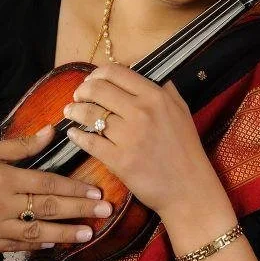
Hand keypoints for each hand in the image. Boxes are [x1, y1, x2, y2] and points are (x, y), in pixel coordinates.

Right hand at [0, 126, 111, 252]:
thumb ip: (20, 145)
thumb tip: (52, 131)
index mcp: (1, 177)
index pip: (47, 183)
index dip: (74, 188)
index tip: (97, 190)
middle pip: (47, 208)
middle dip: (80, 210)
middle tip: (105, 212)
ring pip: (35, 233)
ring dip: (65, 233)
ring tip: (88, 233)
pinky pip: (14, 246)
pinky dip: (36, 245)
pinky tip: (53, 243)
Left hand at [63, 66, 219, 218]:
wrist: (189, 189)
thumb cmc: (186, 149)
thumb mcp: (181, 110)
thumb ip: (163, 88)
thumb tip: (144, 71)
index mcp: (155, 96)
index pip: (116, 72)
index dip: (97, 74)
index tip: (91, 80)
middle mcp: (141, 112)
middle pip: (98, 89)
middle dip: (82, 90)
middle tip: (78, 95)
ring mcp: (129, 137)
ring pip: (90, 114)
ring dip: (74, 110)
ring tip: (70, 111)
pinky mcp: (119, 160)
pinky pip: (90, 142)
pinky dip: (77, 135)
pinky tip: (73, 133)